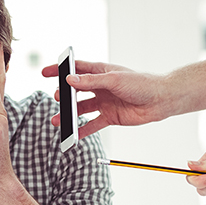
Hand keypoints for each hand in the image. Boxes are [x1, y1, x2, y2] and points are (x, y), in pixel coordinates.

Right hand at [41, 60, 169, 137]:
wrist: (160, 100)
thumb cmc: (142, 84)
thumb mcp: (114, 80)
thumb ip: (91, 81)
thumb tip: (70, 80)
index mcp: (101, 72)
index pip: (75, 69)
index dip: (59, 70)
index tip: (45, 73)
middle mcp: (100, 87)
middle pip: (75, 91)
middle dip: (63, 96)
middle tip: (57, 99)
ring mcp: (104, 102)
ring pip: (81, 109)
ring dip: (69, 115)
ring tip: (57, 121)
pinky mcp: (109, 117)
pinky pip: (92, 125)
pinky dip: (82, 130)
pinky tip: (72, 135)